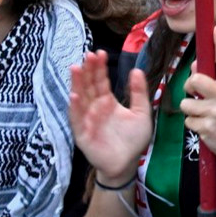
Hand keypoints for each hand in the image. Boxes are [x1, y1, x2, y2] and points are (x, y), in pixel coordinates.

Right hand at [68, 50, 153, 182]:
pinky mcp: (82, 133)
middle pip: (89, 86)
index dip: (99, 68)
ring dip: (77, 84)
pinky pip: (77, 119)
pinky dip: (75, 107)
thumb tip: (136, 70)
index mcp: (107, 102)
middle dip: (88, 70)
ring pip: (80, 99)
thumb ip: (139, 93)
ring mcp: (87, 120)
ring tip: (76, 68)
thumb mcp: (141, 113)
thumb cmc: (132, 139)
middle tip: (88, 54)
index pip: (101, 81)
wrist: (127, 163)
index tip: (99, 53)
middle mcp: (94, 108)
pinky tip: (74, 95)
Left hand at [179, 25, 215, 171]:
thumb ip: (213, 82)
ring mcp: (215, 113)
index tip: (215, 29)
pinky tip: (205, 128)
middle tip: (195, 93)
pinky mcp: (206, 128)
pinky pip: (188, 121)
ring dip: (191, 110)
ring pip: (187, 103)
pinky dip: (193, 124)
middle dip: (189, 85)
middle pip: (196, 80)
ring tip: (203, 116)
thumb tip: (196, 67)